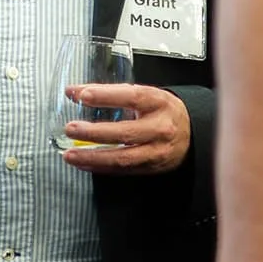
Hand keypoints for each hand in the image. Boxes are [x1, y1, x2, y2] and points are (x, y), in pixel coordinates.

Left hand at [59, 84, 189, 173]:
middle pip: (124, 133)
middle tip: (71, 129)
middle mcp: (160, 127)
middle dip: (93, 132)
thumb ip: (110, 93)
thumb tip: (74, 91)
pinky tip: (84, 163)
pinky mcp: (150, 168)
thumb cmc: (162, 111)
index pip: (131, 96)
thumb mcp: (144, 95)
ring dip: (92, 157)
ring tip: (70, 154)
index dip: (106, 96)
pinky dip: (100, 167)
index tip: (83, 95)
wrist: (191, 134)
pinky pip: (122, 170)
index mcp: (159, 102)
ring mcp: (156, 151)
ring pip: (122, 157)